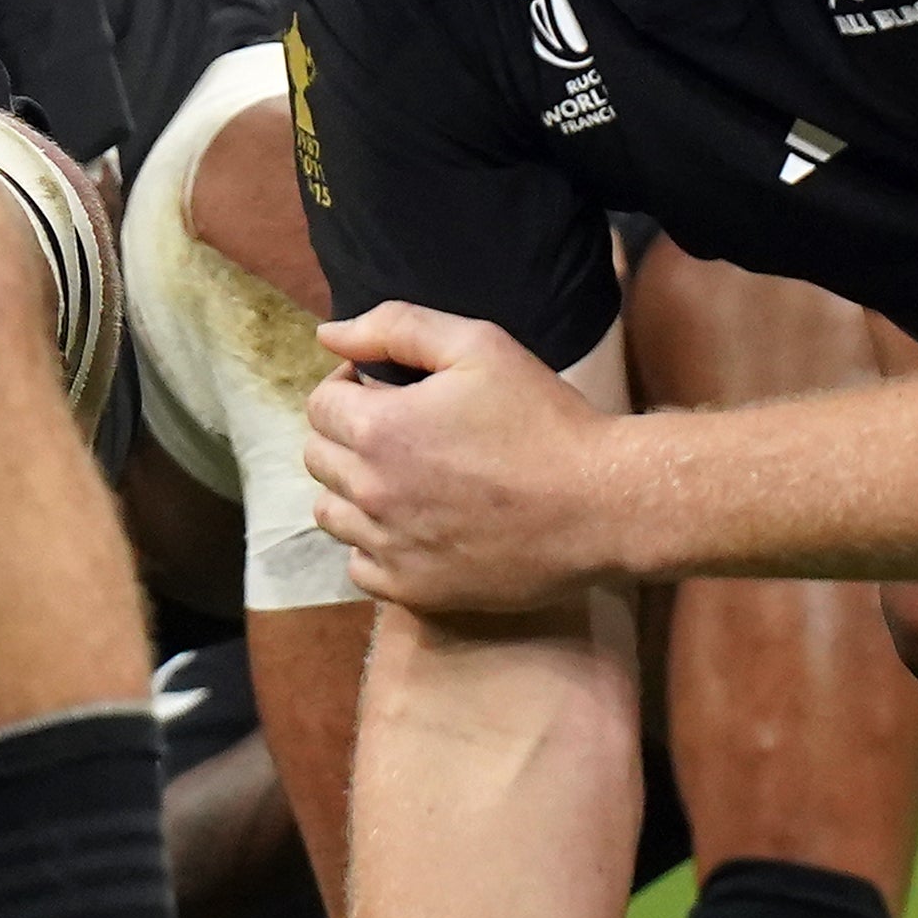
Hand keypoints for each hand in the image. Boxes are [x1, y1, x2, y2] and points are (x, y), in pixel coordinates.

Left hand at [305, 306, 629, 611]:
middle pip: (318, 458)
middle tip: (401, 430)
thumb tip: (328, 333)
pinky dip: (374, 544)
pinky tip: (413, 525)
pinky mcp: (413, 589)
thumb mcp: (479, 346)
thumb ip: (396, 328)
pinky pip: (359, 566)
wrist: (599, 504)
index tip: (386, 388)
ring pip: (331, 514)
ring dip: (354, 490)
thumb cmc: (543, 419)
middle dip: (348, 435)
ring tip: (404, 477)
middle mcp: (371, 493)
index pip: (320, 405)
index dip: (349, 386)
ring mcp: (389, 547)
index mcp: (379, 430)